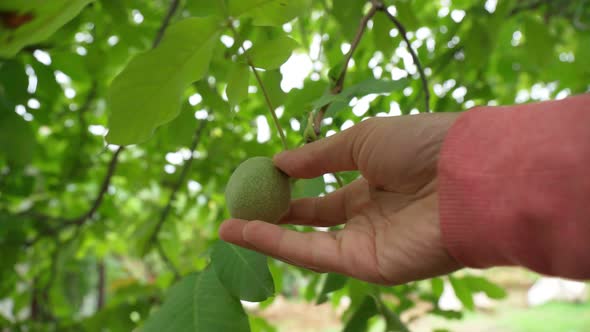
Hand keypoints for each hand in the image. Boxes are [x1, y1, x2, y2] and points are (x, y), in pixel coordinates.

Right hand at [219, 113, 462, 284]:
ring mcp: (368, 243)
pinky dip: (277, 245)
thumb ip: (318, 155)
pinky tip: (245, 231)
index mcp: (374, 182)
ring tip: (227, 226)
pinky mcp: (368, 266)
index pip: (325, 190)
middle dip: (276, 215)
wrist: (466, 174)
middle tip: (240, 206)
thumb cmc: (420, 145)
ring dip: (266, 235)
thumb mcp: (362, 138)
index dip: (293, 187)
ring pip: (308, 243)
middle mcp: (370, 215)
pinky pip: (314, 255)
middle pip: (314, 221)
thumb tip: (278, 161)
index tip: (261, 179)